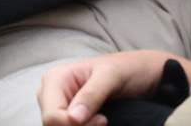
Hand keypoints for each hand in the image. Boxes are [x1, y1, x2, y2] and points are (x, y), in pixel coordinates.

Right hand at [37, 49, 190, 125]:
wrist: (140, 73)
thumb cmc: (127, 69)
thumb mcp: (111, 77)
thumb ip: (92, 95)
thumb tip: (73, 118)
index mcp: (55, 78)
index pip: (52, 116)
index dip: (75, 125)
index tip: (103, 120)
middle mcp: (50, 92)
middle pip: (52, 124)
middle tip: (103, 120)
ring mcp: (58, 104)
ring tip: (101, 121)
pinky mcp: (67, 113)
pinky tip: (97, 123)